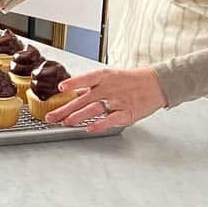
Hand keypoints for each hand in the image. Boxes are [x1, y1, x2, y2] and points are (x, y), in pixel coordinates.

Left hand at [44, 66, 165, 133]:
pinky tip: (89, 129)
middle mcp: (109, 88)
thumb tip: (71, 91)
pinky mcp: (127, 112)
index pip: (86, 79)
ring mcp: (117, 101)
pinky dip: (99, 124)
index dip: (73, 83)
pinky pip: (111, 120)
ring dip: (78, 117)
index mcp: (104, 77)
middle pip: (83, 99)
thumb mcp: (110, 77)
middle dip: (65, 109)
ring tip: (65, 123)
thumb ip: (91, 86)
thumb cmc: (131, 80)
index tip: (60, 88)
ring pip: (94, 109)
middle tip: (51, 117)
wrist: (156, 84)